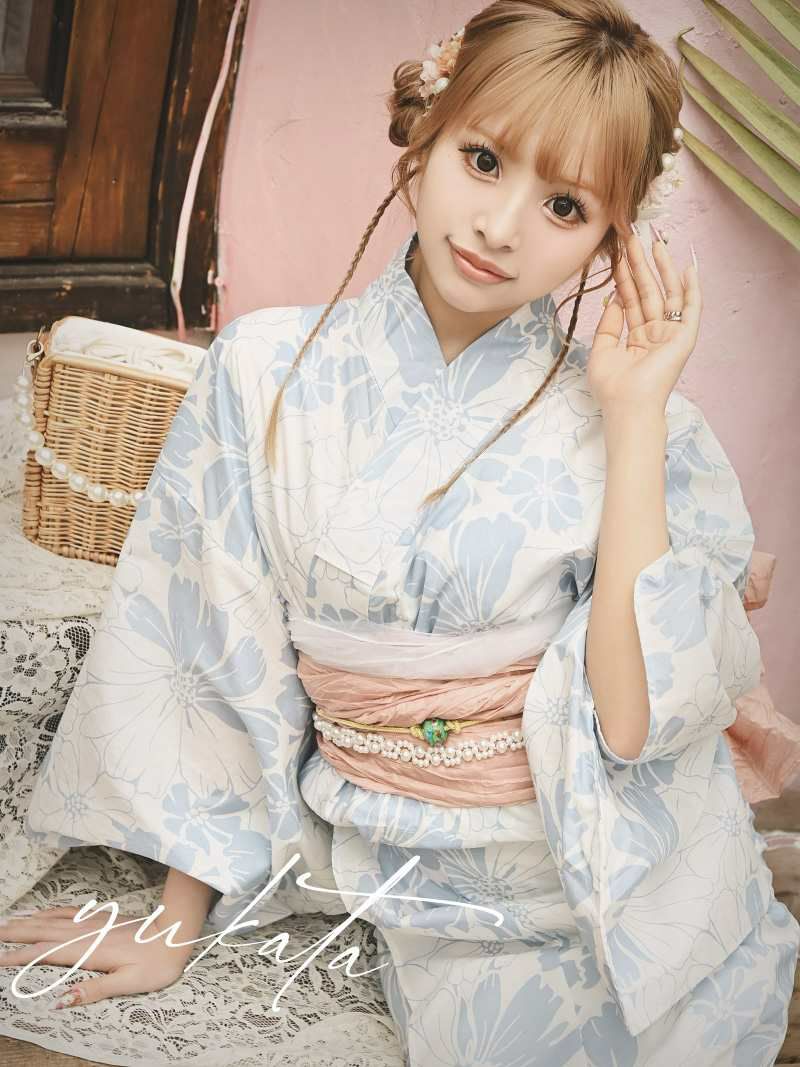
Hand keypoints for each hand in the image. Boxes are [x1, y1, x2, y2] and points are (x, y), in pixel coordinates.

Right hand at [0, 904, 194, 1008]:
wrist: (176, 934)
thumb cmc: (156, 964)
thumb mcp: (128, 983)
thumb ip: (93, 991)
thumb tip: (60, 1001)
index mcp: (90, 952)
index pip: (46, 954)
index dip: (20, 957)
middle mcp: (87, 934)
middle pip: (43, 932)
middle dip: (15, 934)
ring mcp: (93, 923)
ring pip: (52, 920)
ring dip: (27, 922)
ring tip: (6, 923)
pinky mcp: (100, 918)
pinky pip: (68, 912)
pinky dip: (49, 912)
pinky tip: (40, 913)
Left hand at [589, 227, 700, 418]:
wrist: (627, 408)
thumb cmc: (612, 388)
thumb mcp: (602, 350)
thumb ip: (609, 324)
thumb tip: (613, 299)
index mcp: (637, 338)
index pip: (631, 300)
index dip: (624, 277)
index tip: (618, 253)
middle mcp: (656, 333)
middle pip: (649, 291)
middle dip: (641, 265)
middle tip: (634, 237)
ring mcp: (671, 335)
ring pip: (668, 294)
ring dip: (663, 268)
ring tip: (657, 242)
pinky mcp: (684, 338)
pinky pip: (691, 309)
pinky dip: (691, 288)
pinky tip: (688, 267)